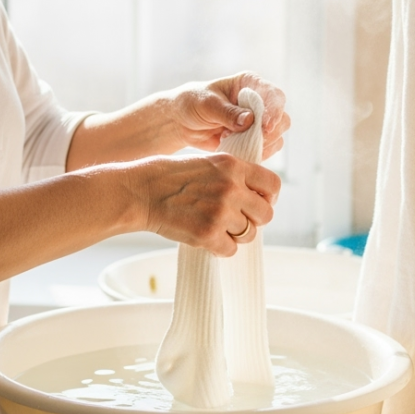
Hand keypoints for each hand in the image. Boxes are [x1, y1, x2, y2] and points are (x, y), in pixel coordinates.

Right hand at [130, 153, 278, 256]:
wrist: (141, 191)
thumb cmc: (168, 177)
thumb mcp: (207, 163)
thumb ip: (232, 175)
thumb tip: (253, 194)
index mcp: (233, 166)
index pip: (273, 184)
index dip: (268, 197)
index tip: (258, 202)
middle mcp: (231, 188)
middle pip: (266, 214)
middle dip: (253, 220)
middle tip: (236, 219)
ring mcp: (221, 212)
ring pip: (249, 234)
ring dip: (235, 235)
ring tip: (215, 227)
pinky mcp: (207, 234)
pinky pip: (230, 249)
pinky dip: (220, 247)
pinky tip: (206, 238)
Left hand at [167, 72, 290, 159]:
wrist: (181, 122)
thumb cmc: (192, 104)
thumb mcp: (206, 104)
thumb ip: (227, 112)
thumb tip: (249, 120)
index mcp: (250, 84)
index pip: (274, 95)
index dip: (274, 111)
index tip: (266, 127)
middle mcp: (260, 102)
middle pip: (282, 119)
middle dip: (269, 133)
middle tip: (248, 140)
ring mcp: (258, 123)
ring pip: (277, 137)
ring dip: (260, 145)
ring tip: (232, 141)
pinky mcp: (253, 140)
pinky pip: (265, 151)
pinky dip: (254, 154)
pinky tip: (235, 149)